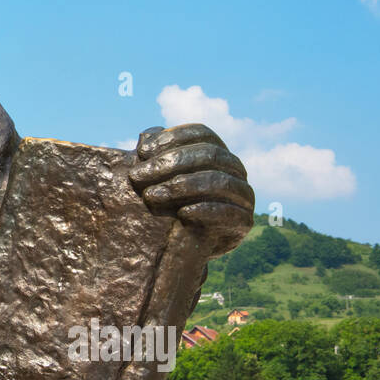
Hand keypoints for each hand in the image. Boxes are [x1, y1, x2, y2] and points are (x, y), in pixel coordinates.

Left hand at [128, 123, 254, 255]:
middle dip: (169, 163)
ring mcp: (243, 195)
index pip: (202, 134)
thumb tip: (144, 136)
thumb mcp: (156, 179)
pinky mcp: (244, 222)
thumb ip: (153, 157)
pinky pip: (229, 212)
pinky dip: (205, 210)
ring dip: (182, 186)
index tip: (141, 152)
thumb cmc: (168, 205)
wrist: (183, 246)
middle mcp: (235, 169)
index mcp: (218, 152)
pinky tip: (181, 213)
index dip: (172, 138)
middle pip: (209, 154)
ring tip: (150, 196)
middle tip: (136, 176)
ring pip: (218, 180)